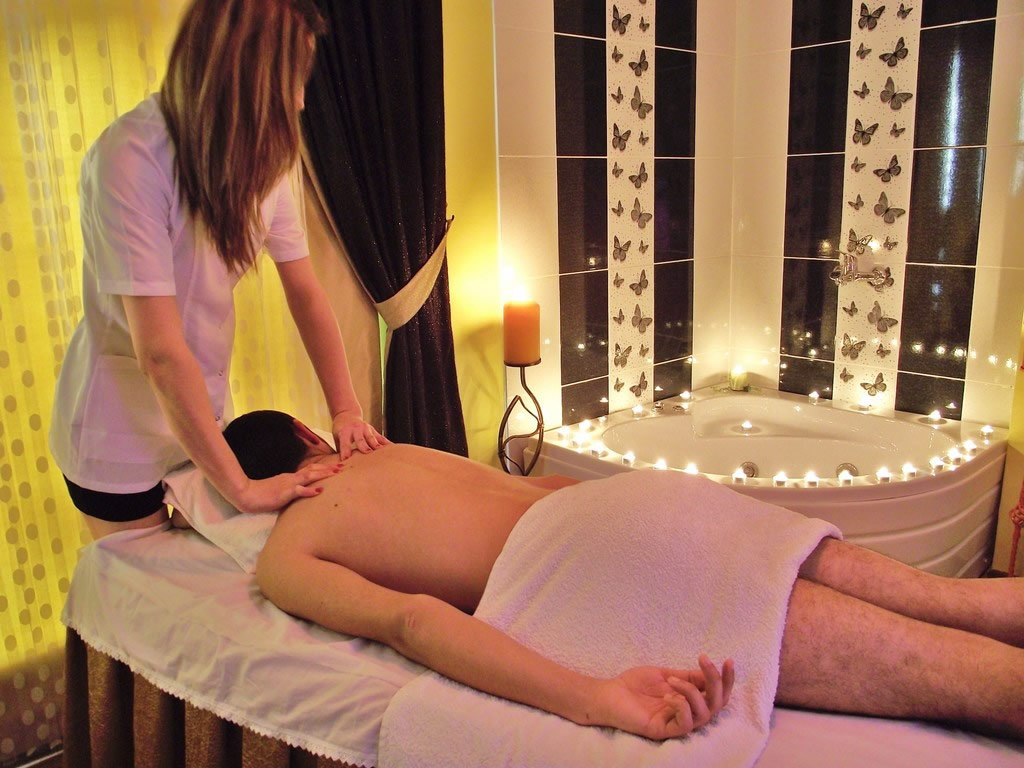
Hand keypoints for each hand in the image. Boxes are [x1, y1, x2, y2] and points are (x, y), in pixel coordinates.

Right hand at [234, 462, 340, 513]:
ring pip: (309, 476)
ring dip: (323, 473)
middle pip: (313, 470)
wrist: (247, 495)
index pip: (309, 470)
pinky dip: (310, 490)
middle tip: (343, 465)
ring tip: (336, 472)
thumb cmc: (262, 494)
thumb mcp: (279, 489)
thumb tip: (301, 491)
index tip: (335, 466)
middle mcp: (292, 478)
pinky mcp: (284, 494)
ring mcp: (289, 485)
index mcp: (291, 478)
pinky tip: (320, 490)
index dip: (323, 468)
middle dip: (328, 468)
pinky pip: (299, 491)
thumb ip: (290, 489)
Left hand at [332, 410, 389, 459]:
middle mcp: (356, 429)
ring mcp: (366, 429)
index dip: (345, 452)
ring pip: (372, 439)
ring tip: (383, 455)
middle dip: (364, 447)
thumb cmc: (340, 431)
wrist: (347, 416)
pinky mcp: (374, 431)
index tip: (345, 460)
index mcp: (344, 432)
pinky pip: (381, 438)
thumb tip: (338, 467)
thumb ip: (339, 450)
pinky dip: (387, 444)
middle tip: (367, 454)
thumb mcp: (336, 438)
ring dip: (376, 447)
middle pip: (360, 440)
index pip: (345, 443)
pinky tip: (394, 450)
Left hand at [593, 656, 733, 739]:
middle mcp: (687, 713)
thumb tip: (709, 674)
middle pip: (717, 705)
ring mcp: (676, 723)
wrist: (609, 693)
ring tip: (672, 681)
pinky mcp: (664, 731)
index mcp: (689, 700)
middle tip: (705, 662)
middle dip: (716, 682)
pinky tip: (668, 697)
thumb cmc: (635, 685)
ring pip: (704, 714)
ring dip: (691, 691)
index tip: (728, 660)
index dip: (726, 679)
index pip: (716, 694)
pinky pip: (686, 724)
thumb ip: (688, 677)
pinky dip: (682, 706)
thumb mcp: (666, 674)